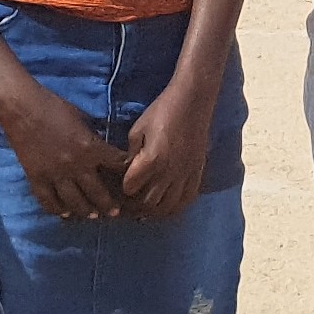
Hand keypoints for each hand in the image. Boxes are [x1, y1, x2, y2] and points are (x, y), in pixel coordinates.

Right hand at [0, 82, 131, 218]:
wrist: (22, 108)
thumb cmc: (54, 106)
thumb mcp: (82, 118)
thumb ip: (92, 137)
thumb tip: (101, 147)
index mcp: (90, 148)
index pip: (116, 165)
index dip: (125, 172)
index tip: (130, 180)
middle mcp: (76, 166)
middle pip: (97, 192)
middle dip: (108, 204)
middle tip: (114, 212)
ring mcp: (55, 175)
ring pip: (74, 202)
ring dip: (85, 211)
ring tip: (92, 216)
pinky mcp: (36, 178)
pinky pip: (48, 201)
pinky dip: (57, 209)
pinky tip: (64, 213)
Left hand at [121, 81, 216, 217]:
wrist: (193, 101)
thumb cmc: (162, 111)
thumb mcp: (138, 129)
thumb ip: (131, 154)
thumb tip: (126, 171)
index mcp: (152, 160)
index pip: (130, 188)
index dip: (121, 191)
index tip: (116, 190)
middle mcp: (169, 172)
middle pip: (148, 204)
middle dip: (134, 207)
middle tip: (126, 205)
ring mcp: (185, 175)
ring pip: (168, 207)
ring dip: (154, 212)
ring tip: (144, 210)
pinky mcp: (197, 173)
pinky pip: (187, 200)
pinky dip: (175, 208)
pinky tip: (167, 207)